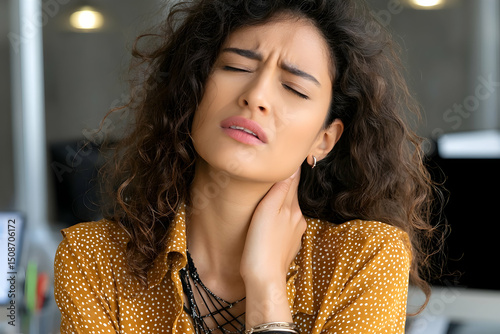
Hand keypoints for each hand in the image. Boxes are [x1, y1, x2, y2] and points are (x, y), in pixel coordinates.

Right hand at [240, 168, 306, 282]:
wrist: (264, 280)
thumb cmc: (262, 245)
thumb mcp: (269, 211)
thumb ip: (281, 189)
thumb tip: (292, 166)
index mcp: (292, 208)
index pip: (293, 180)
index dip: (288, 168)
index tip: (284, 154)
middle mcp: (297, 219)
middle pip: (290, 195)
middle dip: (282, 185)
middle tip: (269, 173)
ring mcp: (294, 234)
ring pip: (287, 211)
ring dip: (279, 203)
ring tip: (266, 196)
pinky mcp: (288, 246)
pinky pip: (284, 226)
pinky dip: (278, 219)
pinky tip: (267, 222)